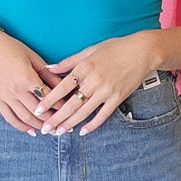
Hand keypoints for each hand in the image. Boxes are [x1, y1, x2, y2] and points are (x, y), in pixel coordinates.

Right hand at [0, 32, 59, 133]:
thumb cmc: (12, 48)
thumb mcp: (34, 58)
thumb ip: (49, 75)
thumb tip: (65, 87)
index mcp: (27, 77)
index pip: (48, 97)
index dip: (61, 105)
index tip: (69, 110)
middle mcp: (15, 90)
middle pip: (38, 111)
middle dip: (52, 120)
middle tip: (63, 126)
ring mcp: (4, 96)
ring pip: (25, 118)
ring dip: (39, 126)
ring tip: (50, 130)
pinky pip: (10, 118)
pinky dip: (21, 127)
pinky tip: (32, 131)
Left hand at [33, 32, 162, 135]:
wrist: (141, 52)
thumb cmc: (115, 48)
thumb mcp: (90, 50)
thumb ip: (69, 61)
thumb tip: (49, 68)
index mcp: (85, 67)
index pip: (62, 87)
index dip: (49, 100)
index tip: (38, 109)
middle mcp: (94, 81)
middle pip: (71, 104)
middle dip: (56, 118)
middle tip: (45, 128)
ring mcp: (106, 91)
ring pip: (84, 112)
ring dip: (70, 124)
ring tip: (59, 132)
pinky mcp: (117, 98)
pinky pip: (103, 115)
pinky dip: (92, 124)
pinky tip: (82, 131)